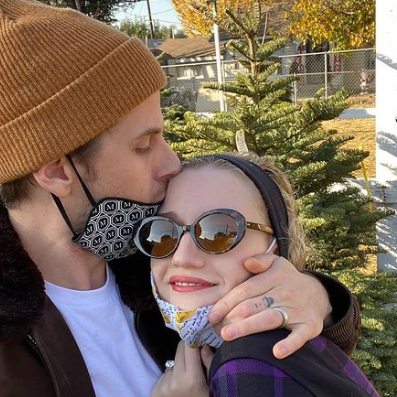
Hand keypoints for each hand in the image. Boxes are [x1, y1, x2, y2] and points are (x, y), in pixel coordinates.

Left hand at [151, 341, 208, 396]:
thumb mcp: (211, 387)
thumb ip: (209, 364)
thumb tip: (204, 344)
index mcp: (192, 378)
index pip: (189, 346)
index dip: (194, 340)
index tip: (198, 337)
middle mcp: (175, 379)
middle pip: (179, 350)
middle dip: (187, 351)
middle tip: (194, 358)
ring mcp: (163, 385)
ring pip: (173, 363)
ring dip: (179, 366)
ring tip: (186, 380)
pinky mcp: (155, 390)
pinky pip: (165, 375)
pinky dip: (171, 377)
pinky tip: (177, 389)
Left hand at [208, 254, 331, 358]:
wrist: (318, 293)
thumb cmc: (287, 279)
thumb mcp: (276, 263)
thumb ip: (260, 260)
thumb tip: (246, 262)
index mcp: (273, 277)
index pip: (245, 290)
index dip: (226, 302)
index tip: (211, 316)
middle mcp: (284, 292)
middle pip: (253, 305)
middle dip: (232, 317)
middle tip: (216, 329)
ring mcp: (297, 309)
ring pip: (269, 319)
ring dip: (248, 327)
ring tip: (228, 335)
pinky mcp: (310, 325)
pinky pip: (300, 336)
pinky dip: (289, 344)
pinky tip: (276, 352)